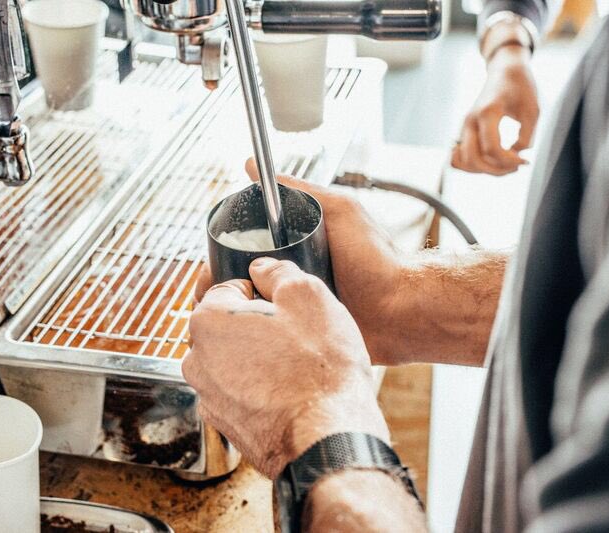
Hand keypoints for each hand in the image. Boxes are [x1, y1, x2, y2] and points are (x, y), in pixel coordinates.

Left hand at [184, 258, 388, 477]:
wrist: (328, 437)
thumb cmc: (319, 366)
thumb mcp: (309, 295)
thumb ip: (278, 271)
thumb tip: (263, 268)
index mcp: (208, 320)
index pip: (228, 288)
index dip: (261, 292)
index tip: (283, 305)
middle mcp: (197, 360)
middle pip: (227, 326)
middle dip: (255, 326)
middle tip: (293, 336)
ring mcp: (209, 397)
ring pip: (233, 361)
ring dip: (257, 359)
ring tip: (295, 367)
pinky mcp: (225, 425)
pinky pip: (240, 394)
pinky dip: (260, 390)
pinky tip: (290, 394)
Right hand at [195, 159, 406, 364]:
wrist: (402, 310)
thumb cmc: (377, 259)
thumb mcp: (338, 211)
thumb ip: (300, 191)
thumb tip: (253, 165)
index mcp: (296, 251)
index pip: (246, 253)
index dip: (222, 261)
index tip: (207, 271)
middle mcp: (293, 280)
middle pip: (244, 285)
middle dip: (221, 294)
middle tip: (207, 302)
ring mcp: (298, 310)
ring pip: (254, 315)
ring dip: (234, 319)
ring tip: (215, 324)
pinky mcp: (306, 337)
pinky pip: (274, 340)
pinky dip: (256, 342)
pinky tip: (242, 344)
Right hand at [452, 45, 538, 175]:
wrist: (504, 71)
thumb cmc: (521, 88)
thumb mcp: (533, 110)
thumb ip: (526, 136)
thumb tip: (515, 155)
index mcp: (487, 112)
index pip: (492, 148)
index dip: (509, 161)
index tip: (525, 160)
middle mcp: (470, 121)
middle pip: (473, 159)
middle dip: (496, 170)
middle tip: (516, 166)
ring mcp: (463, 127)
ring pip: (463, 162)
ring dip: (485, 170)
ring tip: (505, 165)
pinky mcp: (463, 132)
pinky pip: (459, 158)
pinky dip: (473, 166)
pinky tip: (493, 162)